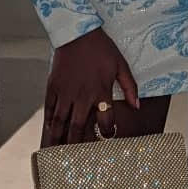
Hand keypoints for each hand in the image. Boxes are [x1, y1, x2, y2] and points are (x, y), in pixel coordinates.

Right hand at [45, 28, 139, 144]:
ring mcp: (65, 92)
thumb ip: (130, 87)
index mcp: (100, 91)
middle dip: (77, 143)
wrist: (77, 32)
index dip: (107, 132)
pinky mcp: (53, 86)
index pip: (105, 120)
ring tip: (58, 149)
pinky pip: (50, 107)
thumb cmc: (101, 49)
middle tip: (76, 156)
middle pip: (78, 126)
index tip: (108, 138)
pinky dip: (50, 120)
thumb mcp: (121, 65)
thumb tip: (137, 106)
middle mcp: (82, 95)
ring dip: (60, 137)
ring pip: (61, 121)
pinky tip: (51, 129)